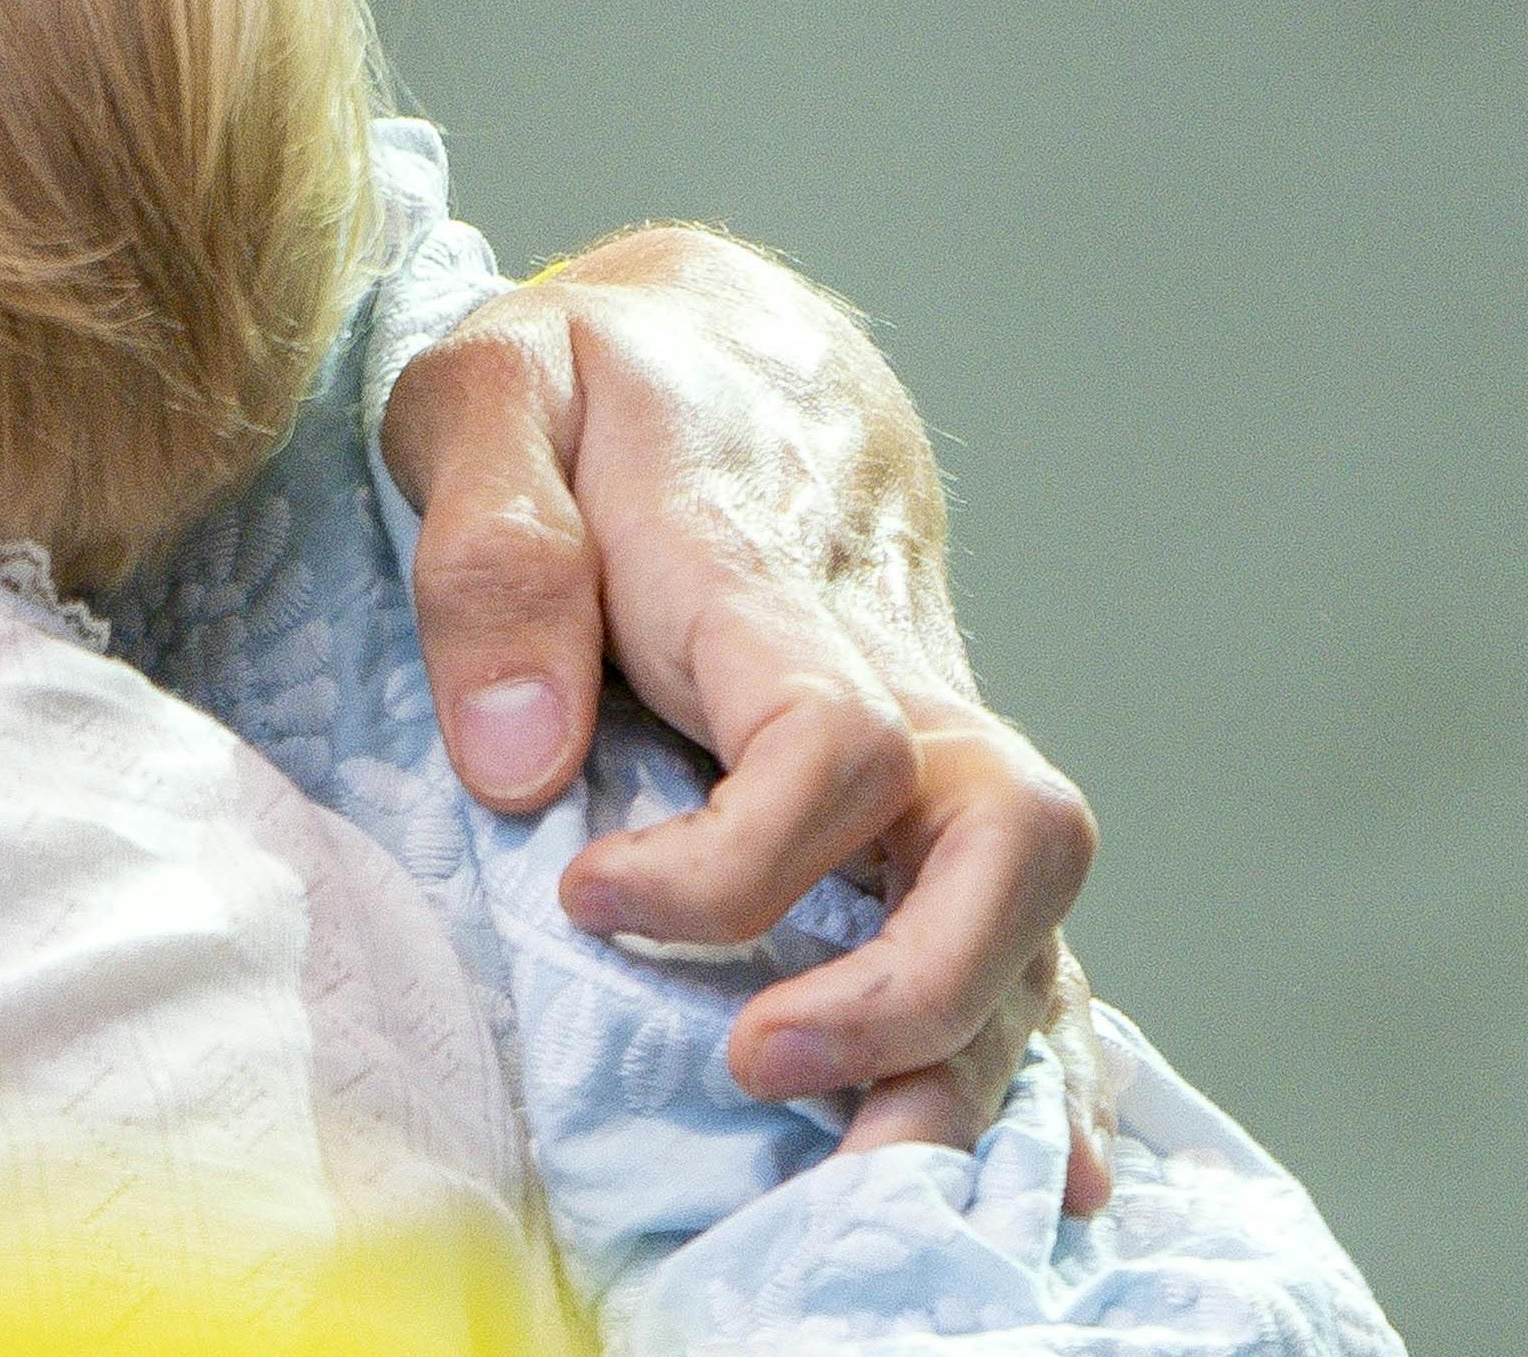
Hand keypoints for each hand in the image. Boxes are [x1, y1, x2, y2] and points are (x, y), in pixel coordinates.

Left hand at [379, 225, 1110, 1205]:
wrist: (733, 350)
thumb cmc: (593, 379)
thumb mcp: (490, 388)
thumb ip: (492, 548)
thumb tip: (518, 760)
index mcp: (769, 584)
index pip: (834, 741)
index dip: (732, 860)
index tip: (585, 895)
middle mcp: (894, 675)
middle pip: (1009, 840)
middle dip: (912, 987)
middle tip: (756, 1063)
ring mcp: (937, 747)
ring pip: (1037, 913)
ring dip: (973, 1060)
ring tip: (862, 1179)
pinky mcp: (935, 803)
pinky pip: (1030, 932)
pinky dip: (1036, 1052)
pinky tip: (1021, 1171)